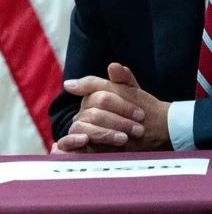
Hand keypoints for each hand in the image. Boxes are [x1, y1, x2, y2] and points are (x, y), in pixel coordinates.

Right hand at [54, 62, 168, 152]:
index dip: (120, 104)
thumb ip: (124, 80)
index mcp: (93, 98)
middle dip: (118, 120)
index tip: (140, 114)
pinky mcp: (76, 147)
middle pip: (94, 111)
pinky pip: (66, 142)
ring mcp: (79, 129)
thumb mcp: (134, 96)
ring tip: (124, 139)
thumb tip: (113, 66)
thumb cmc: (138, 117)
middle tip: (138, 128)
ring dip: (104, 132)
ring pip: (82, 126)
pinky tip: (85, 141)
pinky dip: (73, 141)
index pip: (98, 92)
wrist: (146, 141)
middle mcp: (83, 112)